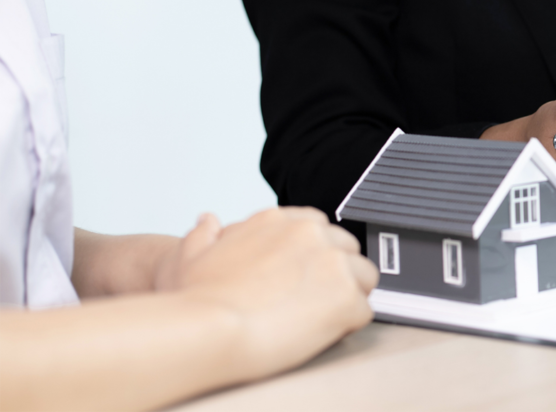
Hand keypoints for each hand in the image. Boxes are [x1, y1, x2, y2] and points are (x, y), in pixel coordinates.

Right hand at [155, 207, 378, 380]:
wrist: (209, 329)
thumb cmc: (198, 299)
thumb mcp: (191, 256)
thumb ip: (204, 234)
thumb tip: (208, 220)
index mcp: (281, 221)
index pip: (319, 228)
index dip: (315, 255)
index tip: (303, 276)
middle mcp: (312, 234)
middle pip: (348, 250)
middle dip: (337, 274)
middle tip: (314, 301)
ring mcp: (334, 264)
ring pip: (364, 277)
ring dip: (348, 297)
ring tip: (320, 319)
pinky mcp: (347, 297)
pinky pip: (363, 312)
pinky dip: (347, 325)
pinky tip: (323, 334)